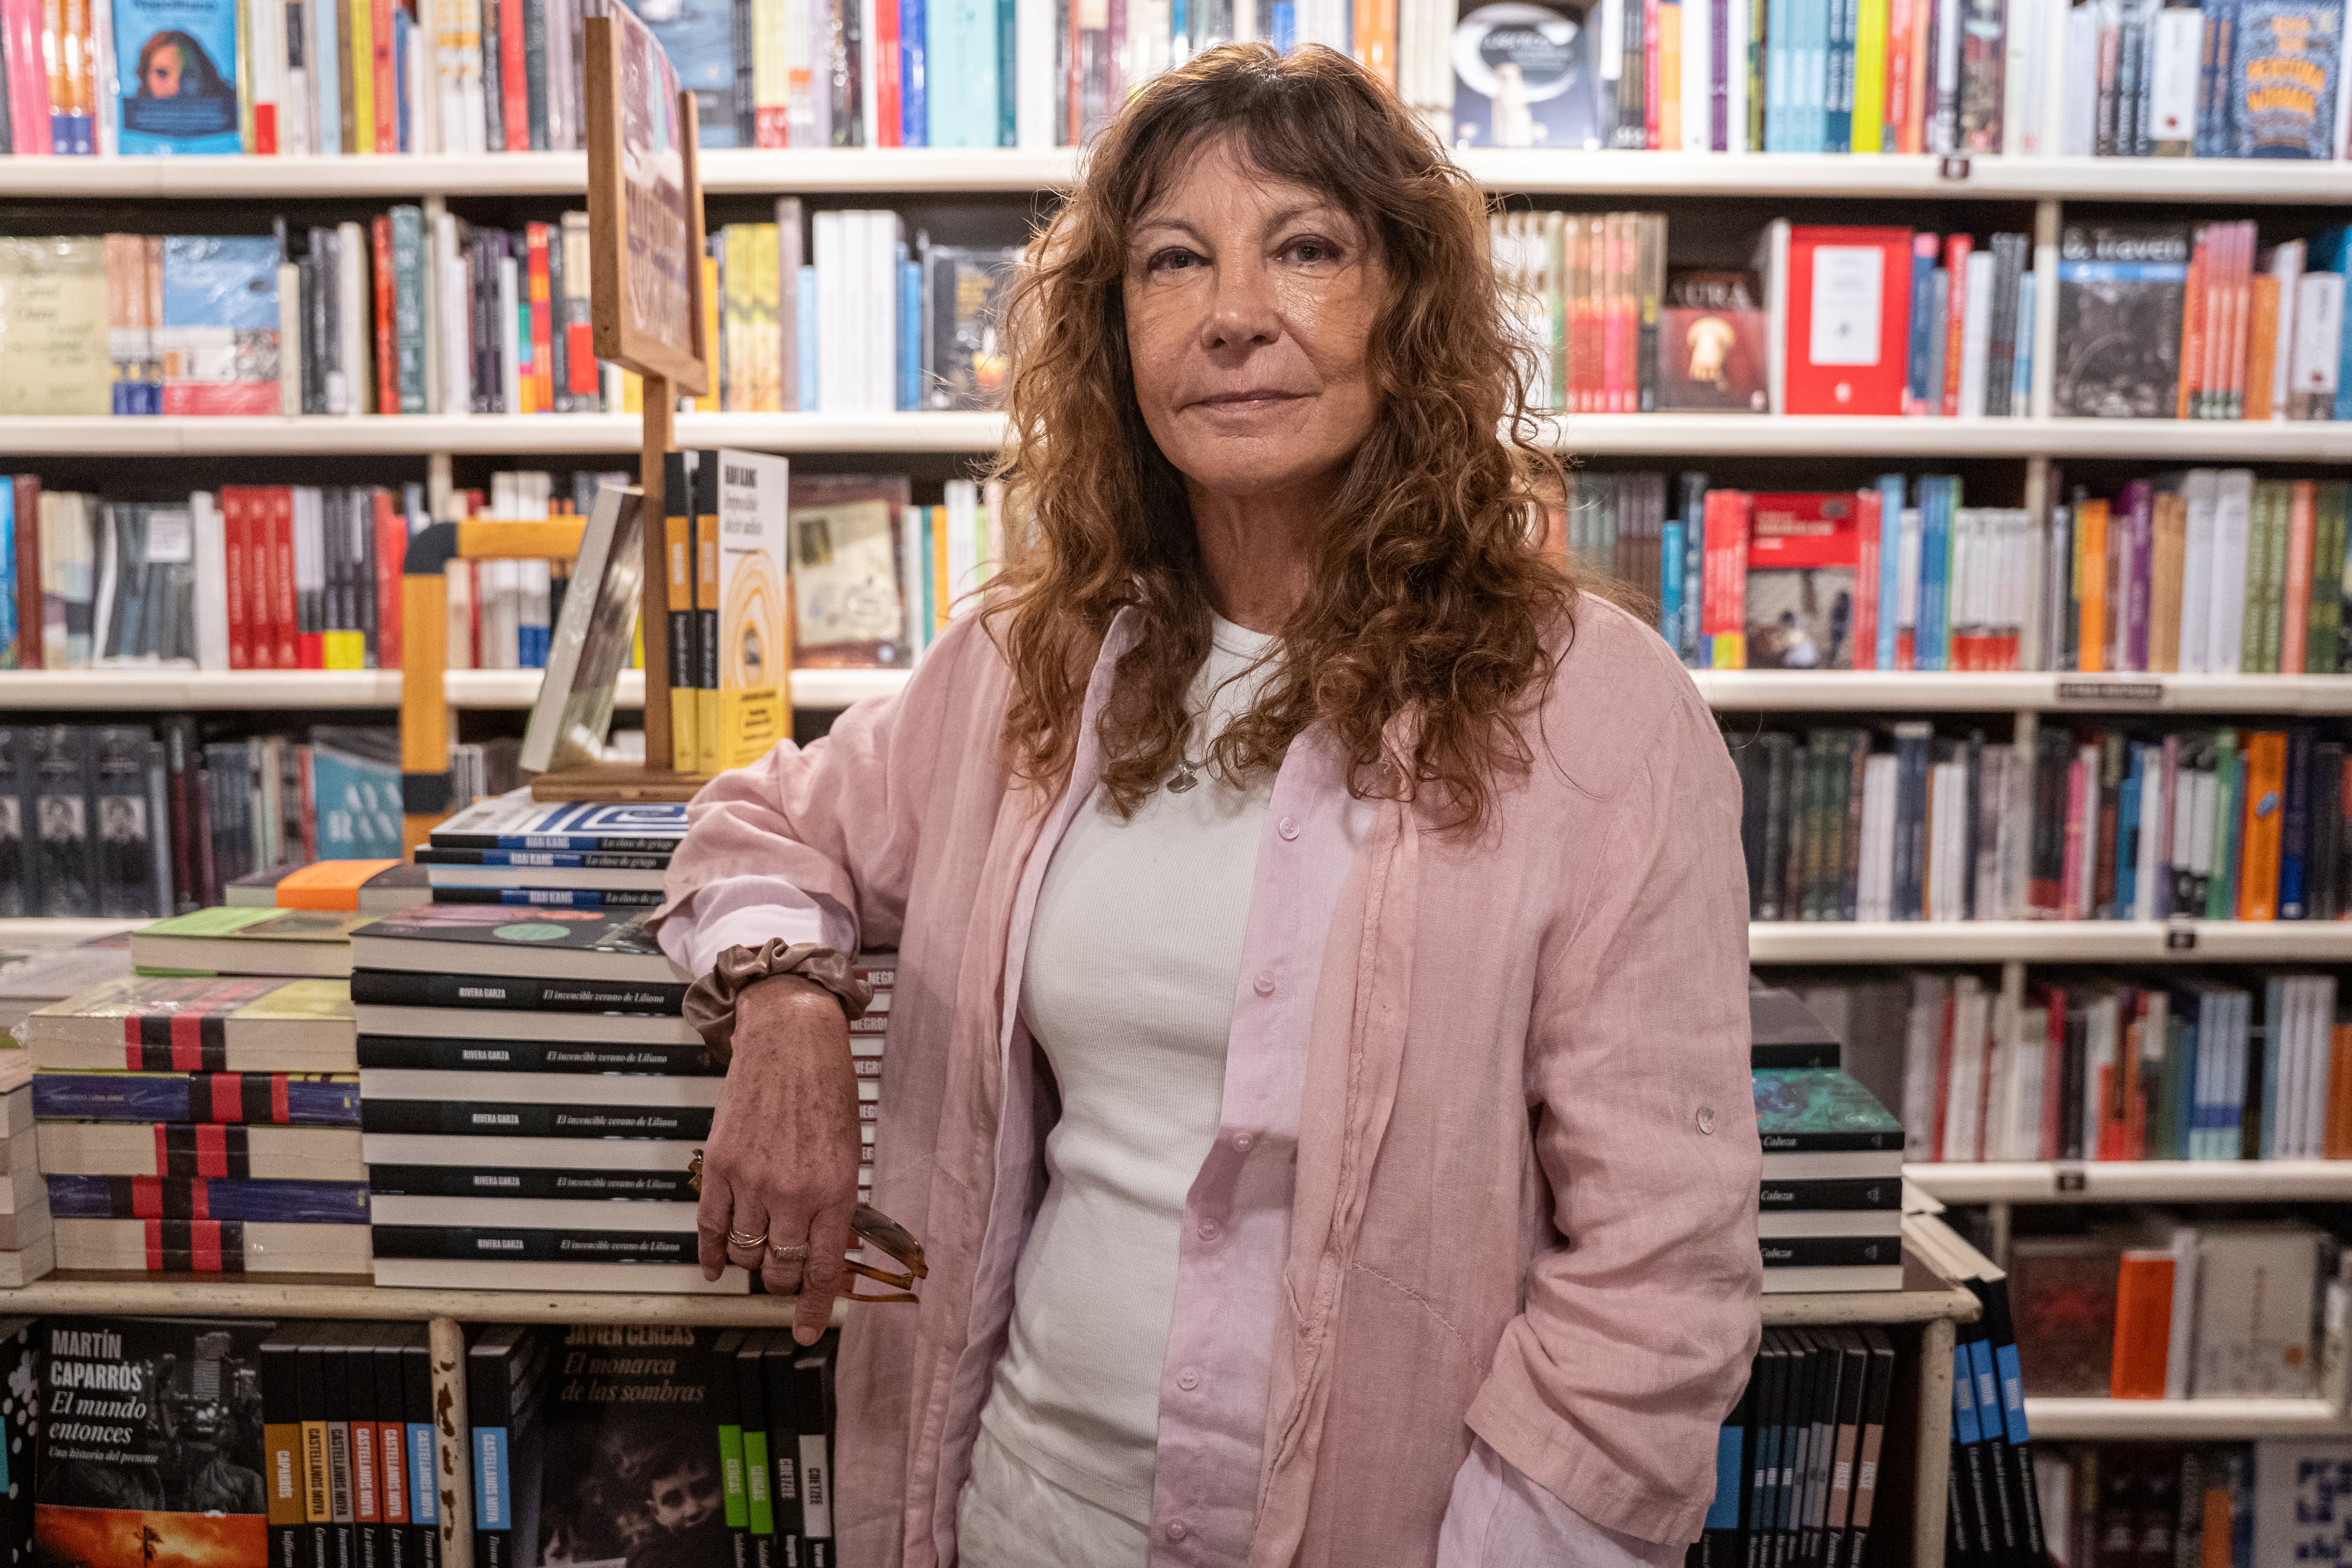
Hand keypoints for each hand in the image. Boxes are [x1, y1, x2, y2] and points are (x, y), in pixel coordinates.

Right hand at [695, 974, 861, 1343]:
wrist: (791, 1039)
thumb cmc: (828, 1088)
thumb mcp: (848, 1152)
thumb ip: (836, 1203)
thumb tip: (826, 1250)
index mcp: (835, 1191)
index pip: (821, 1270)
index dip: (813, 1308)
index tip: (806, 1332)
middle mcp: (793, 1193)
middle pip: (780, 1269)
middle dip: (783, 1283)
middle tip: (786, 1279)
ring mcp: (751, 1180)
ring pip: (744, 1253)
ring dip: (751, 1264)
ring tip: (758, 1259)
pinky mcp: (719, 1165)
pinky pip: (709, 1226)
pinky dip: (710, 1253)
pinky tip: (716, 1266)